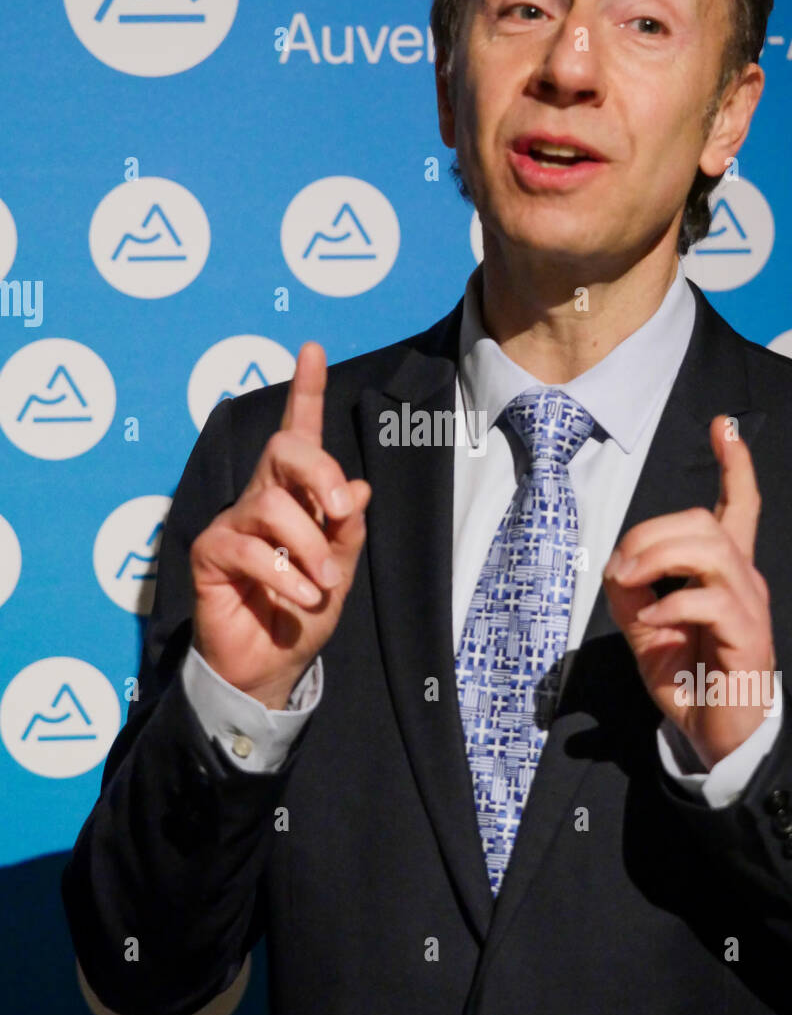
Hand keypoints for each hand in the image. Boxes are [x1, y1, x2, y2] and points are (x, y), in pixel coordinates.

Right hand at [190, 341, 370, 710]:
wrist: (271, 666)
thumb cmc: (305, 612)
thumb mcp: (341, 572)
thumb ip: (348, 531)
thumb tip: (357, 488)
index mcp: (297, 495)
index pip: (300, 433)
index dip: (306, 390)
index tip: (313, 348)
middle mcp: (262, 498)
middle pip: (283, 448)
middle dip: (318, 471)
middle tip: (342, 509)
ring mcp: (233, 522)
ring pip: (273, 507)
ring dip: (310, 548)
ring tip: (323, 585)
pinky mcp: (210, 553)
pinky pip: (249, 549)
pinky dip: (285, 576)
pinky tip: (300, 599)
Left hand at [602, 414, 775, 768]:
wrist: (714, 733)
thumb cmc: (687, 676)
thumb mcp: (644, 626)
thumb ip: (630, 590)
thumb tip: (618, 565)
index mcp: (723, 570)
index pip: (738, 506)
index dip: (733, 465)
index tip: (723, 427)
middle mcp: (743, 579)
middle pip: (704, 521)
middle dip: (651, 531)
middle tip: (621, 570)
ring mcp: (748, 605)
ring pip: (710, 548)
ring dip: (658, 558)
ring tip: (631, 585)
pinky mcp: (748, 637)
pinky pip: (710, 600)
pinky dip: (672, 604)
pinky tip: (655, 623)